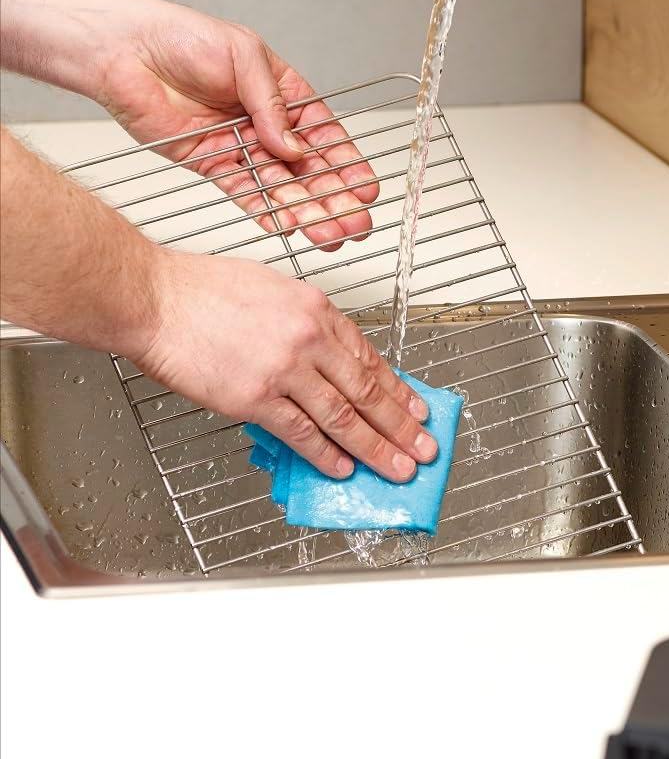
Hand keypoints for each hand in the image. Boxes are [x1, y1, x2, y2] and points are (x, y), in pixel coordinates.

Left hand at [97, 0, 377, 250]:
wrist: (122, 50)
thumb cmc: (181, 36)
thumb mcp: (244, 56)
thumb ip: (271, 105)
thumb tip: (294, 148)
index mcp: (283, 94)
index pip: (324, 133)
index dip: (346, 162)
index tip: (365, 186)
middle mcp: (265, 125)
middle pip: (309, 168)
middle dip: (334, 197)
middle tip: (355, 222)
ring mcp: (241, 147)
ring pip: (282, 186)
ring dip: (307, 211)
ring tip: (329, 234)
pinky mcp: (212, 165)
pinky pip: (246, 193)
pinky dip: (267, 211)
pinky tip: (289, 226)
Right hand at [139, 250, 436, 481]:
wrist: (156, 298)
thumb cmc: (203, 289)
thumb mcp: (274, 289)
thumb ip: (306, 323)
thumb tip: (328, 357)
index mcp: (316, 309)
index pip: (370, 357)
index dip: (398, 388)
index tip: (416, 407)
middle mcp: (309, 338)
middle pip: (367, 390)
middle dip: (401, 424)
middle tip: (423, 446)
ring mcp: (284, 370)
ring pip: (344, 417)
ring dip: (376, 447)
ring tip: (398, 467)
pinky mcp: (254, 398)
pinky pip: (301, 433)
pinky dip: (325, 455)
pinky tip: (343, 469)